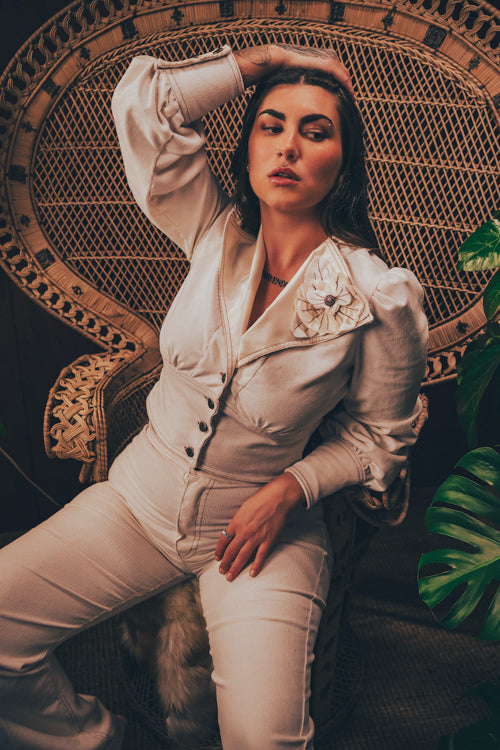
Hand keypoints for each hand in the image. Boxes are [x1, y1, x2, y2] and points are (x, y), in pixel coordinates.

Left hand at [214, 473, 304, 580]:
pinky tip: (252, 574)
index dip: (219, 550)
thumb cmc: (262, 498)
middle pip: (231, 551)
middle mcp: (244, 531)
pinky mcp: (268, 540)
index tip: (217, 557)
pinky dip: (256, 566)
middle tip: (221, 572)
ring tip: (230, 577)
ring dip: (235, 568)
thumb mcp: (245, 507)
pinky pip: (260, 556)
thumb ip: (239, 519)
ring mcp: (256, 537)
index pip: (223, 539)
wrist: (279, 497)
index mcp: (236, 521)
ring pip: (242, 556)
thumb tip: (235, 529)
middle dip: (225, 563)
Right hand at [234, 44, 353, 97]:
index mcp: (319, 63)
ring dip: (348, 86)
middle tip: (352, 99)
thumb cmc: (284, 71)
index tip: (344, 97)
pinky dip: (345, 82)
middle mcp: (324, 59)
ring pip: (343, 73)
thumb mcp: (298, 79)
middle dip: (347, 87)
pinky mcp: (324, 62)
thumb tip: (303, 98)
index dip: (341, 85)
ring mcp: (325, 59)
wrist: (279, 61)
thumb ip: (304, 85)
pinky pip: (339, 73)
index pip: (335, 74)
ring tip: (352, 97)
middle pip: (342, 74)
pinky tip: (348, 90)